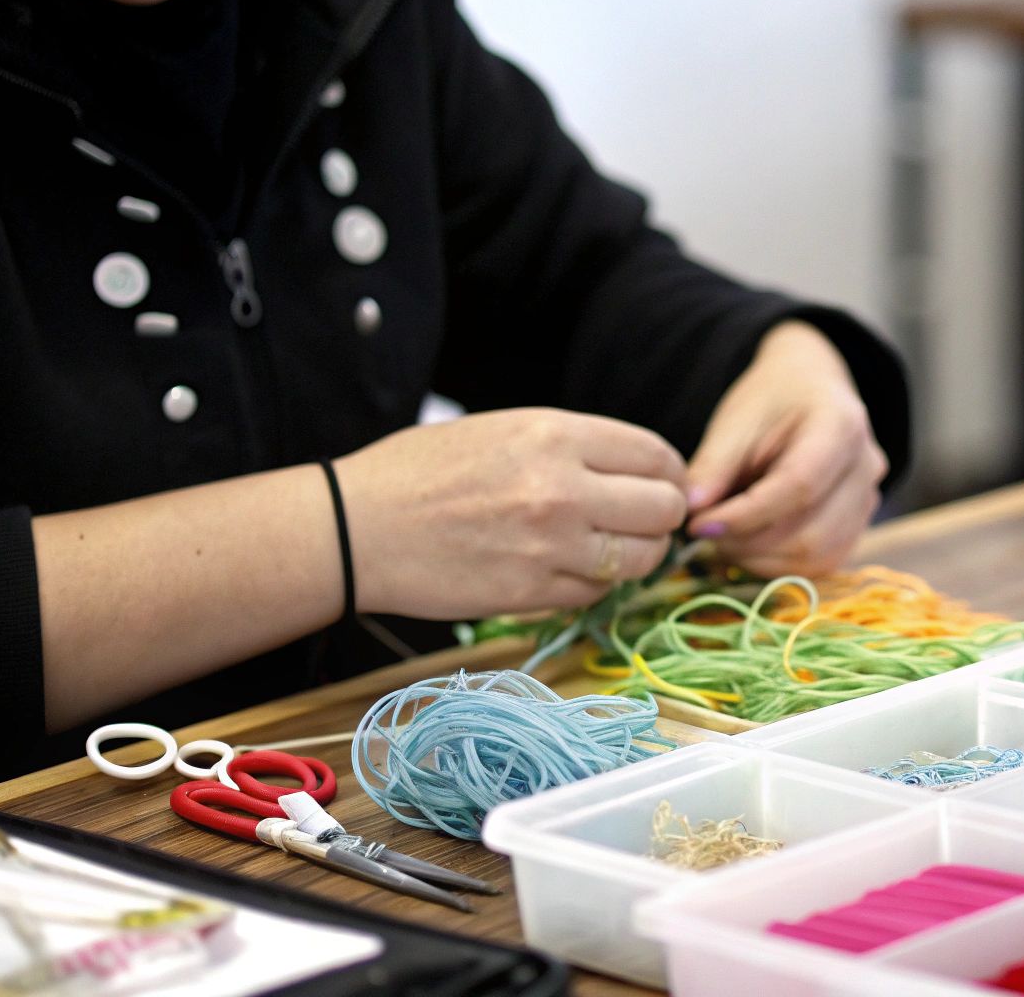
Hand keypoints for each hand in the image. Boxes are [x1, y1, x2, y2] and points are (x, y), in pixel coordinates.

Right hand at [335, 408, 686, 618]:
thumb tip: (635, 469)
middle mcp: (562, 489)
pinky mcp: (532, 595)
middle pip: (664, 509)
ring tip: (608, 548)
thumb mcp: (503, 429)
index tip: (659, 484)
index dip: (668, 474)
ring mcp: (550, 547)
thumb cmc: (421, 472)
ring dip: (635, 555)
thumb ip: (573, 446)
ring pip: (641, 558)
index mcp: (555, 436)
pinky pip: (596, 593)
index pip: (656, 456)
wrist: (356, 528)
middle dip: (660, 517)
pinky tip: (565, 569)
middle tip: (640, 521)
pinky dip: (593, 585)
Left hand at [686, 320, 888, 576]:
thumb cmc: (772, 399)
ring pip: (818, 557)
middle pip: (812, 533)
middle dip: (750, 545)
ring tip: (724, 539)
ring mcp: (868, 500)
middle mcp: (865, 467)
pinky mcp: (858, 525)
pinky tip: (749, 547)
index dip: (746, 515)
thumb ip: (712, 465)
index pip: (799, 487)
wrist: (809, 391)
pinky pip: (822, 562)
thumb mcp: (736, 420)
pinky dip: (779, 566)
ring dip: (762, 561)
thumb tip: (690, 511)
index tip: (700, 525)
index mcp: (841, 425)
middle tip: (706, 533)